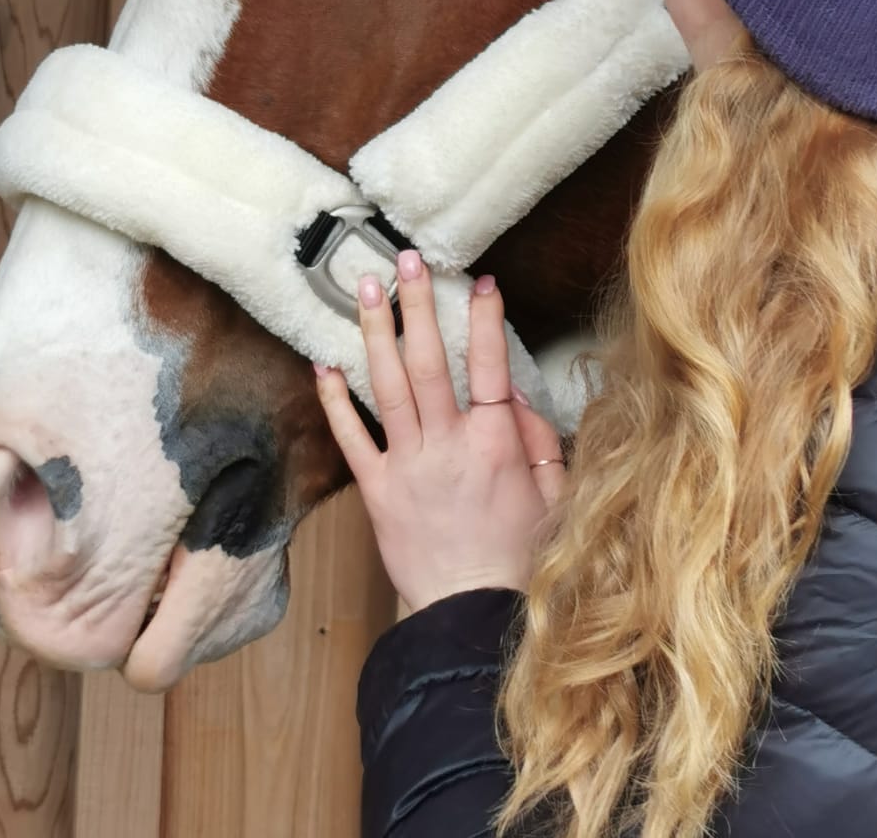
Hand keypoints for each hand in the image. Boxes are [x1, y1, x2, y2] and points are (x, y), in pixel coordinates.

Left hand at [313, 249, 566, 611]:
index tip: (479, 282)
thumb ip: (536, 438)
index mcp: (495, 445)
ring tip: (363, 288)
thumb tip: (509, 389)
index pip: (489, 366)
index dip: (484, 320)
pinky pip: (351, 438)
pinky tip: (323, 363)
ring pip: (387, 387)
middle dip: (416, 305)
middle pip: (428, 362)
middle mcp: (447, 446)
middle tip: (404, 261)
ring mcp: (408, 466)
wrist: (472, 615)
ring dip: (375, 332)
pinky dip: (335, 401)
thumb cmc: (519, 558)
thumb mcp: (553, 496)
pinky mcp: (377, 491)